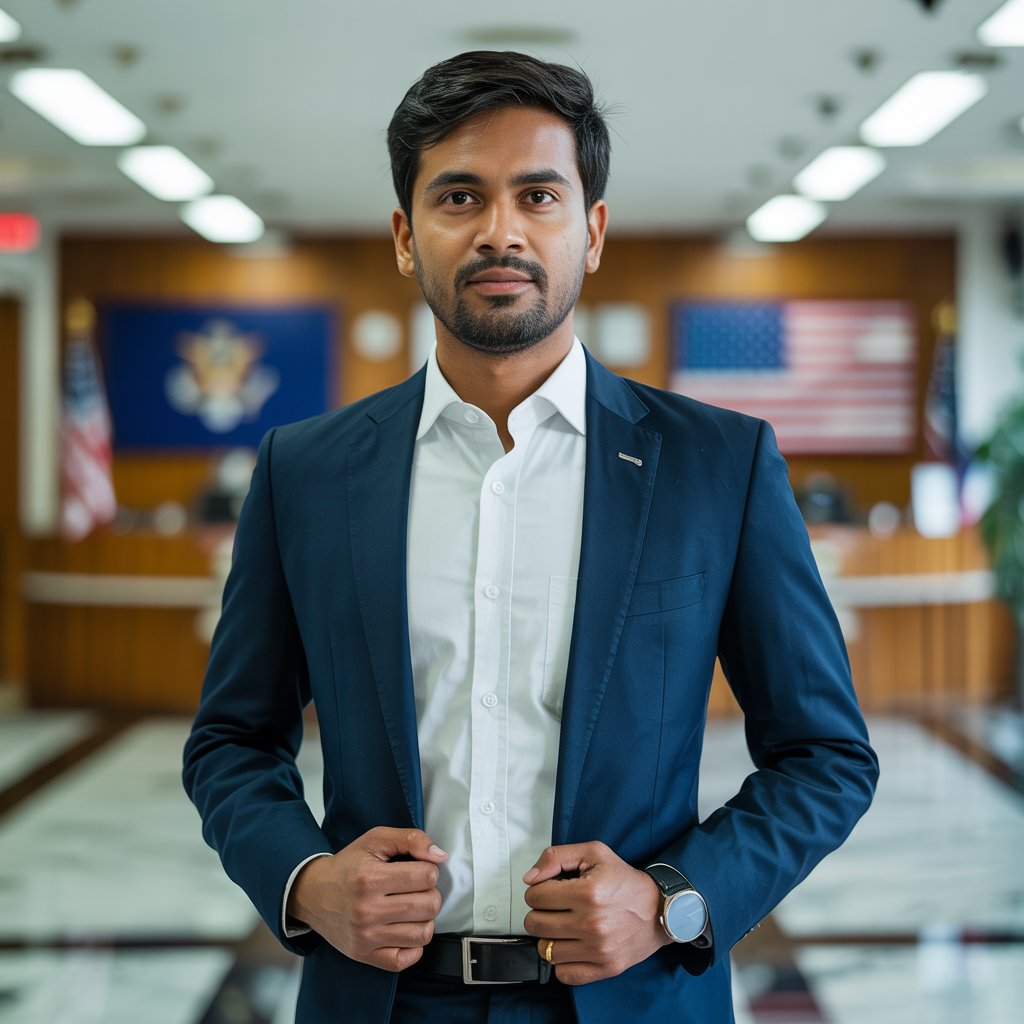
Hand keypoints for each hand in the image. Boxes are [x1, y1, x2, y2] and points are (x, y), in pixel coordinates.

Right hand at [287, 827, 447, 971]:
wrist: (313, 894)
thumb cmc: (349, 865)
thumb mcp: (375, 839)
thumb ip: (411, 838)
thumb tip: (440, 855)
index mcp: (370, 878)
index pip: (426, 876)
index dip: (429, 870)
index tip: (417, 870)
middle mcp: (367, 911)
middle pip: (429, 905)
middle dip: (431, 893)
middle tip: (417, 889)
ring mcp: (366, 937)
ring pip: (423, 934)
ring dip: (425, 919)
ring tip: (413, 908)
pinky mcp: (365, 955)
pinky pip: (406, 959)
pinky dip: (414, 945)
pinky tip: (405, 929)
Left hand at [522, 841, 668, 984]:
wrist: (659, 909)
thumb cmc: (625, 881)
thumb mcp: (593, 853)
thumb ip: (556, 857)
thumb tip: (530, 878)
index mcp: (587, 893)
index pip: (535, 896)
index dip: (538, 890)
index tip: (549, 890)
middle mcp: (591, 924)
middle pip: (535, 924)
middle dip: (539, 912)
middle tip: (553, 907)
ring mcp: (598, 950)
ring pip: (545, 951)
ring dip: (549, 937)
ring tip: (563, 926)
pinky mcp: (604, 968)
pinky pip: (563, 974)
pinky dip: (562, 962)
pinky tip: (571, 945)